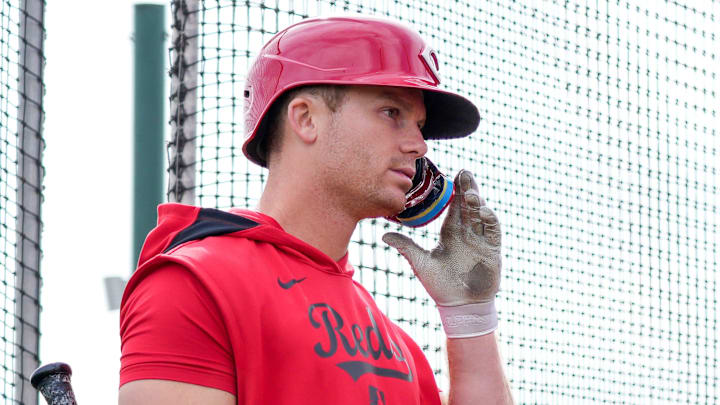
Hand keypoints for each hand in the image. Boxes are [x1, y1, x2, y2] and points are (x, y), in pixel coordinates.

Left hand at [383, 170, 501, 336]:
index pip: (453, 207)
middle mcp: (467, 233)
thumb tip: (384, 235)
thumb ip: (406, 247)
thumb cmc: (440, 286)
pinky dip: (490, 219)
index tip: (452, 175)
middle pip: (469, 206)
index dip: (454, 191)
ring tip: (471, 193)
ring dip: (478, 202)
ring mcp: (481, 241)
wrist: (459, 307)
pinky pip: (493, 231)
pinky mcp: (492, 251)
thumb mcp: (420, 263)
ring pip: (481, 214)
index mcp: (451, 233)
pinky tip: (483, 211)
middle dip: (468, 188)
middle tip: (464, 173)